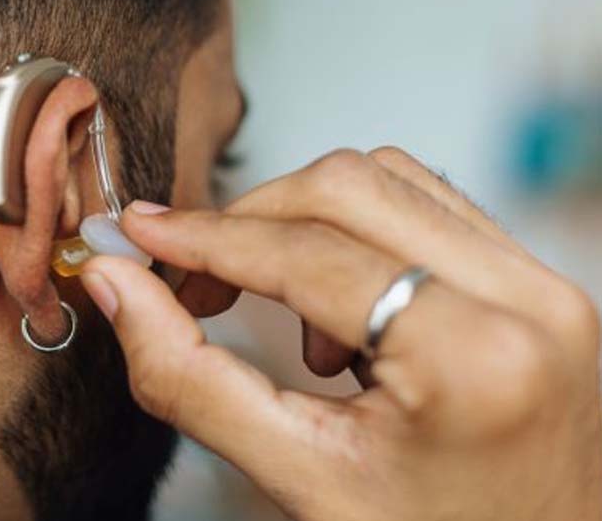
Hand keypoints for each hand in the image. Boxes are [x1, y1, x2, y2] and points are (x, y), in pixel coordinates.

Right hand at [80, 148, 601, 520]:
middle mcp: (526, 301)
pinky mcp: (538, 284)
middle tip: (196, 281)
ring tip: (286, 320)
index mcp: (471, 358)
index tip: (141, 233)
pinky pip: (427, 209)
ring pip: (389, 182)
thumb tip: (118, 287)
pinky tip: (340, 317)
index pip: (308, 254)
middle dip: (250, 222)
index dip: (206, 238)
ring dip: (305, 227)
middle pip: (349, 186)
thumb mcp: (297, 478)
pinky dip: (356, 238)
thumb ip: (190, 380)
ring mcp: (542, 286)